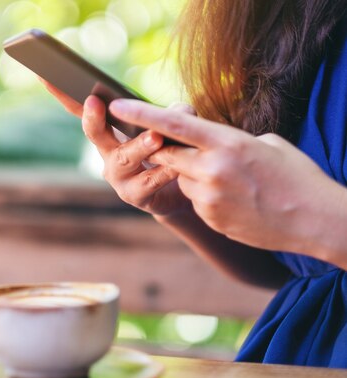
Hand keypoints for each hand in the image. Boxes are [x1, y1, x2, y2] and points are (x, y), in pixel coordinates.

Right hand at [41, 80, 192, 215]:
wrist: (182, 193)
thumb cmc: (171, 153)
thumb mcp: (172, 127)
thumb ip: (175, 115)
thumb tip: (181, 111)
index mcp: (109, 131)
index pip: (82, 109)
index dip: (63, 94)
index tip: (45, 75)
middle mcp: (107, 153)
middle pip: (94, 133)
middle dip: (92, 118)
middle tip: (94, 101)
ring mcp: (118, 176)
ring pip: (123, 159)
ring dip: (138, 146)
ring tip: (154, 137)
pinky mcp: (134, 196)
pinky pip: (147, 183)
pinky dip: (162, 172)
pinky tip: (174, 166)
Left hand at [109, 99, 341, 253]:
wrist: (314, 218)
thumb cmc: (295, 175)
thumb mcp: (266, 143)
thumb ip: (228, 140)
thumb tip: (206, 141)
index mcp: (227, 142)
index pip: (172, 124)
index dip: (141, 113)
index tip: (116, 105)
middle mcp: (212, 169)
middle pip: (168, 154)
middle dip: (167, 149)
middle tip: (180, 146)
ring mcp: (209, 197)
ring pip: (181, 179)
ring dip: (192, 176)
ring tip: (229, 180)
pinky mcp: (210, 218)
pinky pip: (195, 201)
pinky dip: (206, 196)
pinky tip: (234, 199)